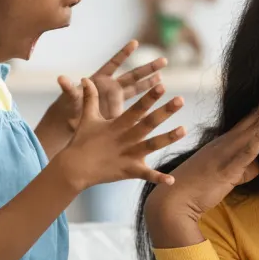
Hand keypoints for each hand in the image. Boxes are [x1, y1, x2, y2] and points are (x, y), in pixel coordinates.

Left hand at [36, 40, 165, 155]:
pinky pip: (133, 108)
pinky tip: (157, 106)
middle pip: (133, 75)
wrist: (70, 122)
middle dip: (148, 68)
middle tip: (164, 61)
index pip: (114, 64)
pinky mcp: (119, 112)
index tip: (135, 43)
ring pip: (137, 89)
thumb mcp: (70, 98)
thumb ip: (68, 89)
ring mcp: (117, 99)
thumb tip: (61, 78)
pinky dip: (143, 107)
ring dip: (150, 84)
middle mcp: (111, 87)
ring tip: (163, 77)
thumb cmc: (69, 107)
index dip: (124, 54)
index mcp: (100, 80)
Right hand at [55, 78, 185, 190]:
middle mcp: (125, 138)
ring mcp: (128, 155)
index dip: (149, 98)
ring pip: (152, 145)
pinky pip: (146, 175)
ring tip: (184, 130)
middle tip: (181, 100)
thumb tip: (85, 79)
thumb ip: (90, 98)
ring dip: (168, 138)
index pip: (136, 108)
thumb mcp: (87, 118)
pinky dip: (159, 178)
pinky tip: (172, 180)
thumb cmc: (82, 141)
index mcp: (117, 125)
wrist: (74, 168)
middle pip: (148, 123)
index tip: (162, 86)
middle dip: (164, 112)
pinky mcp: (129, 171)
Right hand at [145, 77, 258, 247]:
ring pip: (254, 126)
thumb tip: (257, 166)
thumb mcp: (226, 176)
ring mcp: (227, 152)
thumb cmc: (197, 188)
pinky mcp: (228, 167)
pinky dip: (258, 136)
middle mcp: (227, 141)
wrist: (174, 200)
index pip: (250, 117)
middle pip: (255, 115)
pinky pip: (246, 150)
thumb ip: (243, 168)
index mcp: (227, 141)